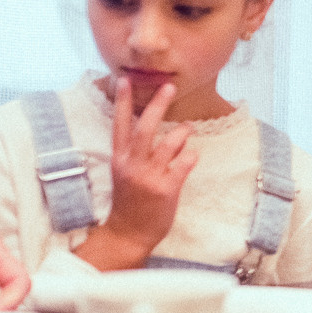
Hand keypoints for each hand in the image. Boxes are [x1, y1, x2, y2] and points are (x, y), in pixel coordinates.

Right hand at [100, 77, 197, 253]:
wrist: (128, 233)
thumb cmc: (129, 201)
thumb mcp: (125, 173)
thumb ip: (137, 152)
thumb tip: (159, 130)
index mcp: (120, 159)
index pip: (119, 124)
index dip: (121, 101)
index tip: (124, 79)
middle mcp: (132, 165)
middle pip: (144, 128)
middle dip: (157, 105)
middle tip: (169, 86)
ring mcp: (149, 177)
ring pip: (168, 144)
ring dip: (182, 132)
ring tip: (189, 127)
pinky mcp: (166, 190)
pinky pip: (184, 165)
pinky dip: (191, 156)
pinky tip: (193, 155)